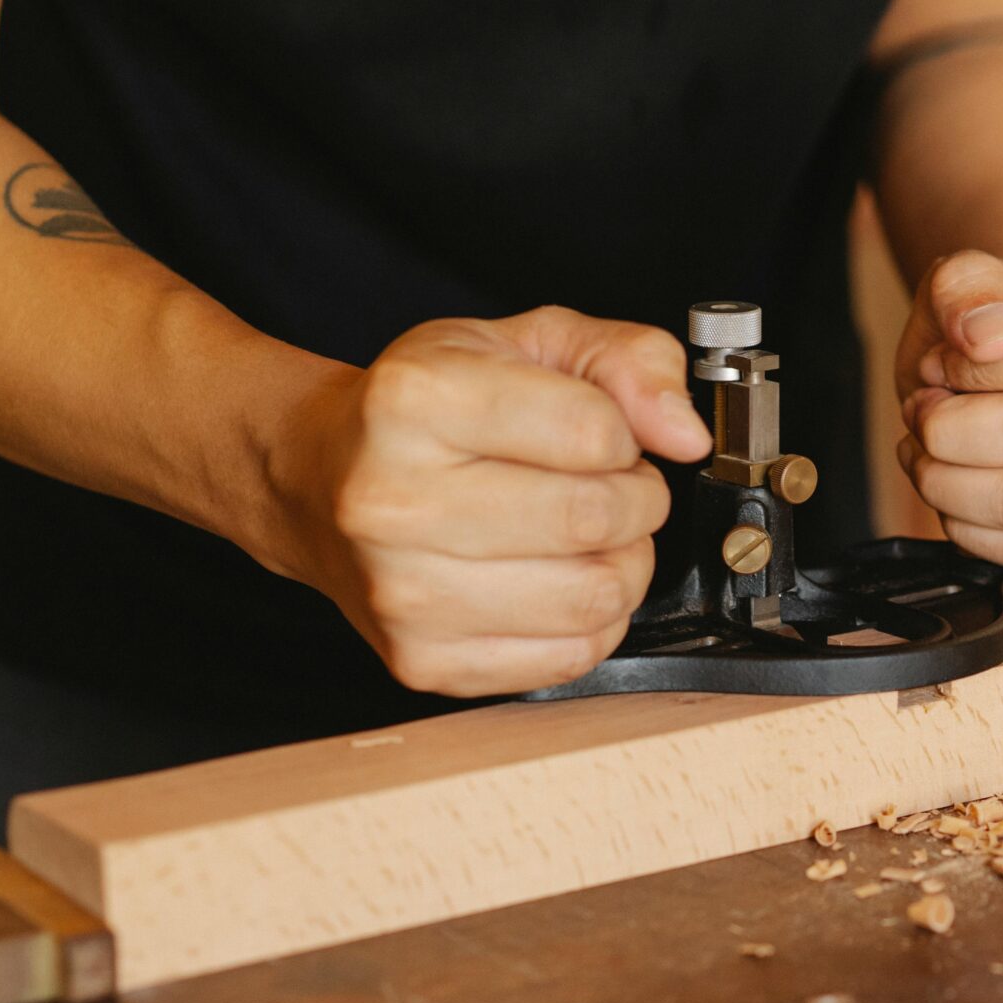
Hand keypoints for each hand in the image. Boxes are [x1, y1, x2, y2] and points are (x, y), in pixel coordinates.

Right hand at [279, 308, 711, 695]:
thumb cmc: (426, 412)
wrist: (319, 482)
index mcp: (414, 400)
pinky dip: (590, 622)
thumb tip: (683, 432)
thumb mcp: (526, 342)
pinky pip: (567, 658)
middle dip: (634, 500)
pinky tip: (557, 582)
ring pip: (593, 597)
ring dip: (621, 565)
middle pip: (595, 519)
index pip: (594, 432)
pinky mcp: (421, 660)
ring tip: (586, 537)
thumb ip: (625, 361)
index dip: (625, 434)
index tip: (602, 434)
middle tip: (609, 487)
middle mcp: (391, 499)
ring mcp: (401, 591)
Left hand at [894, 252, 1002, 584]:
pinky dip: (972, 532)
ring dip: (949, 482)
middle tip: (924, 413)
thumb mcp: (972, 279)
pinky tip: (962, 494)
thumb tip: (987, 337)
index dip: (974, 367)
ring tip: (933, 451)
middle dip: (952, 430)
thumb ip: (968, 285)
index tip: (946, 363)